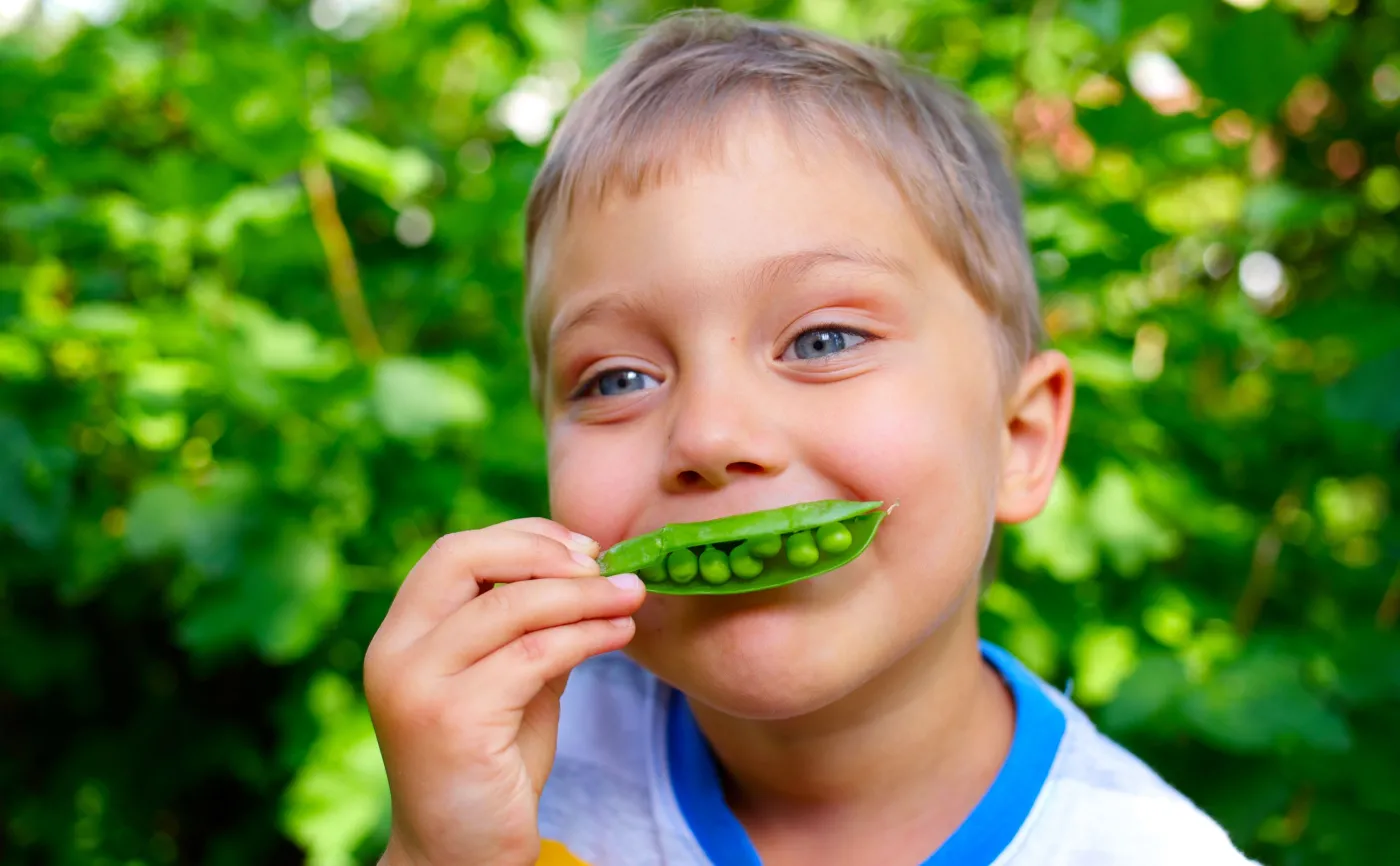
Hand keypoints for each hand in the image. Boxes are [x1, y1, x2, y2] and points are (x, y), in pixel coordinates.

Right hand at [364, 518, 645, 865]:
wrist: (461, 856)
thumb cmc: (490, 768)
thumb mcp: (508, 681)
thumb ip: (529, 629)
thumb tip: (590, 573)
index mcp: (399, 636)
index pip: (453, 553)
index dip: (521, 537)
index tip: (583, 548)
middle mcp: (394, 653)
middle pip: (464, 558)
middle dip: (543, 551)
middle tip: (604, 567)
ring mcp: (417, 685)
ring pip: (512, 606)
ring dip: (584, 594)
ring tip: (631, 597)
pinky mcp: (453, 719)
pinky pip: (534, 655)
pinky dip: (585, 635)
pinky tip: (618, 634)